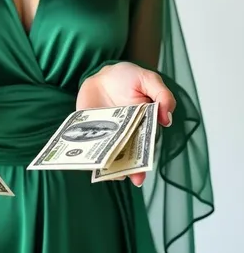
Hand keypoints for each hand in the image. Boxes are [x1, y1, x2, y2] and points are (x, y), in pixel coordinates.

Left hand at [76, 62, 175, 186]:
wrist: (103, 73)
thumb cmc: (128, 78)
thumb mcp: (149, 80)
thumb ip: (162, 95)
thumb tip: (167, 119)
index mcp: (143, 127)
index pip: (144, 149)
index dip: (143, 164)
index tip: (141, 175)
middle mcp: (125, 136)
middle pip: (126, 158)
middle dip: (126, 171)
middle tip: (123, 178)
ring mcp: (106, 135)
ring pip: (107, 156)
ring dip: (105, 165)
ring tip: (104, 170)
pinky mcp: (90, 131)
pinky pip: (89, 146)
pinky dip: (86, 154)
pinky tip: (84, 160)